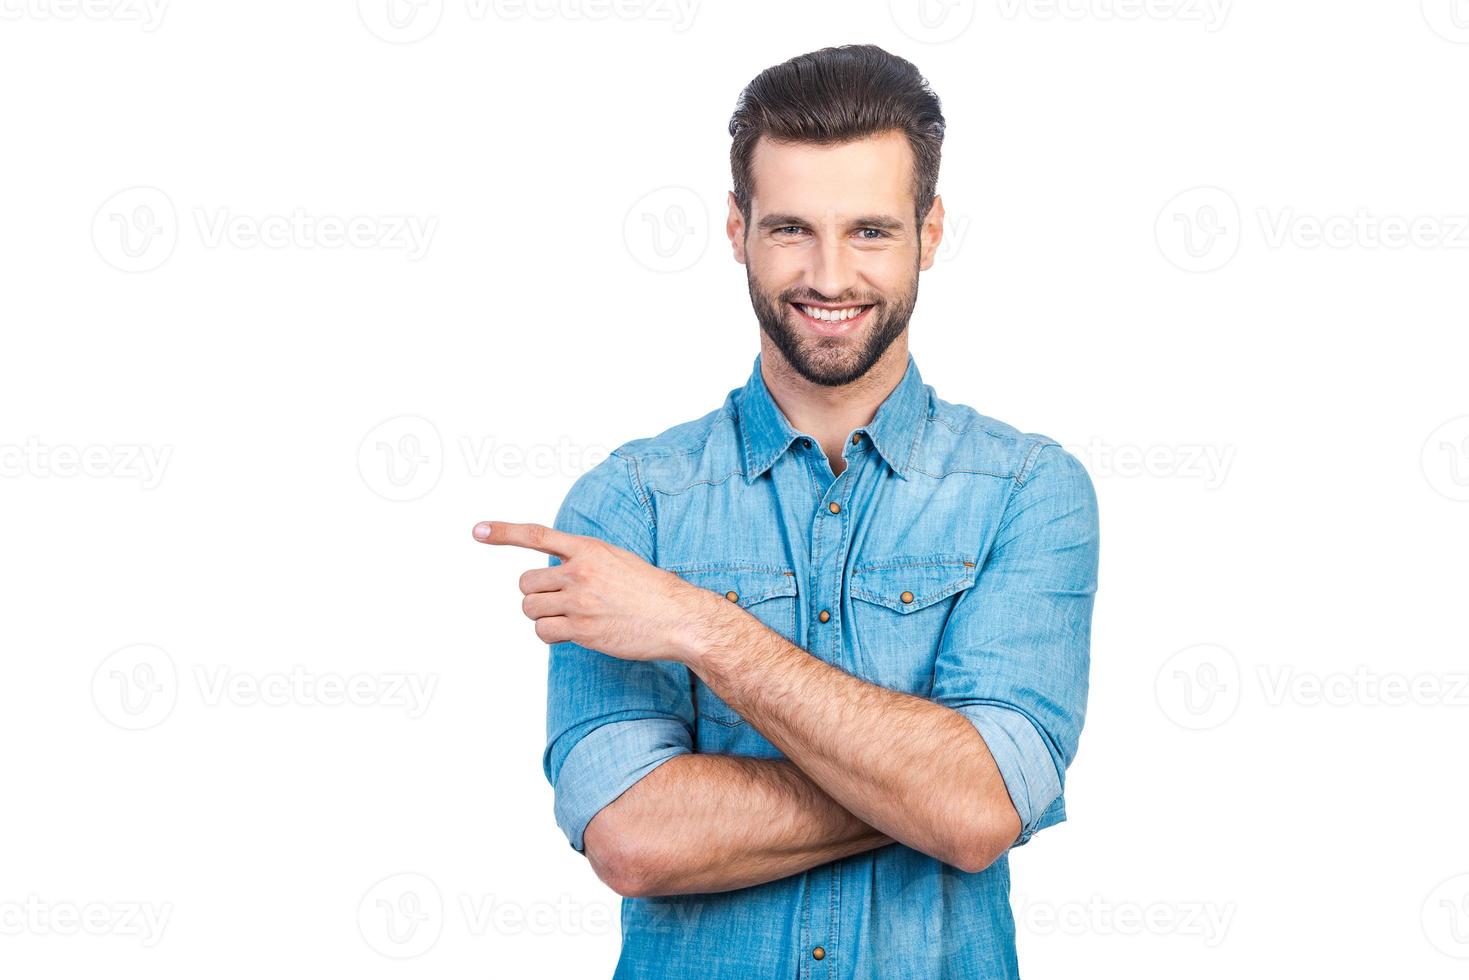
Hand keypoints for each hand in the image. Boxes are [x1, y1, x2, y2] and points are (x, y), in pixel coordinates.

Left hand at [472, 520, 723, 663]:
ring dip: (542, 615)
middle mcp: (580, 572)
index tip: (477, 531)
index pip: (537, 535)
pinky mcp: (582, 630)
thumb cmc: (652, 591)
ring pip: (530, 608)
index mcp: (589, 549)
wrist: (678, 617)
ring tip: (569, 617)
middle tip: (558, 601)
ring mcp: (579, 602)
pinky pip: (544, 632)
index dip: (503, 532)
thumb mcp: (619, 560)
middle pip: (526, 582)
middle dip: (536, 594)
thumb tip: (558, 575)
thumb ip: (586, 561)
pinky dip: (551, 635)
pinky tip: (573, 633)